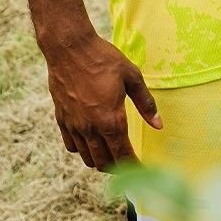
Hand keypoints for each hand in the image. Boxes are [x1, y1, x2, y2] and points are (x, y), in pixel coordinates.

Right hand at [45, 32, 161, 170]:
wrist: (69, 48)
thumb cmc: (103, 59)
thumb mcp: (132, 76)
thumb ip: (146, 103)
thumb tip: (158, 125)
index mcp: (110, 119)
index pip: (123, 156)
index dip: (134, 168)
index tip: (142, 171)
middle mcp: (90, 128)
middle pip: (104, 163)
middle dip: (118, 168)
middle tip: (128, 162)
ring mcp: (74, 125)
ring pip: (87, 158)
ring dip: (100, 160)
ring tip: (112, 154)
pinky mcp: (61, 119)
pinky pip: (71, 146)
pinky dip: (82, 149)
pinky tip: (91, 140)